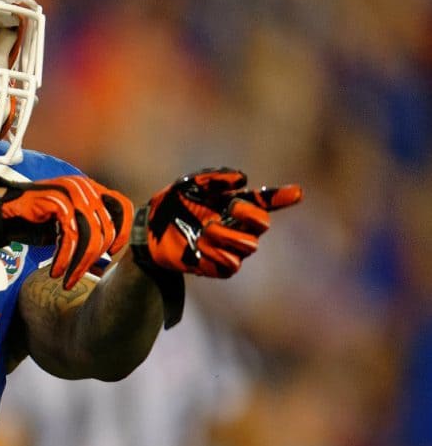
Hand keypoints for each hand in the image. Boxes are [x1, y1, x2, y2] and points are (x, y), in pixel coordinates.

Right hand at [0, 175, 132, 288]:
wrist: (2, 214)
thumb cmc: (34, 223)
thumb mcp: (66, 232)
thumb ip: (87, 241)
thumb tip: (105, 266)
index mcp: (91, 189)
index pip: (122, 207)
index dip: (124, 232)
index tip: (112, 255)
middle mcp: (85, 187)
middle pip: (106, 228)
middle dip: (93, 259)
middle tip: (78, 277)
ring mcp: (72, 191)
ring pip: (90, 234)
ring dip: (79, 263)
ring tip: (67, 279)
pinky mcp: (58, 201)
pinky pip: (71, 236)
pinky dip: (65, 258)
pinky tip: (56, 270)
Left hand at [131, 168, 301, 278]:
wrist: (148, 231)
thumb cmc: (171, 204)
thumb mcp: (188, 185)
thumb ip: (214, 179)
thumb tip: (243, 178)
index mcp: (234, 205)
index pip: (264, 202)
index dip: (282, 197)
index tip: (297, 192)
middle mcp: (237, 226)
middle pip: (263, 225)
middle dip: (250, 216)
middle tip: (230, 208)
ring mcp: (229, 248)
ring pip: (248, 246)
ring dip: (226, 236)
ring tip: (204, 230)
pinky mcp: (218, 267)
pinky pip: (232, 265)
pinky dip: (216, 254)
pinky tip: (199, 246)